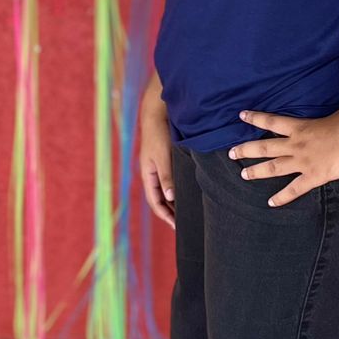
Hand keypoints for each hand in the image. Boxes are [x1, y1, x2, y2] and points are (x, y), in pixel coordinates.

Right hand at [139, 80, 175, 229]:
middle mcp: (153, 173)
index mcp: (148, 175)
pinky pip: (173, 179)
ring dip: (176, 200)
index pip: (155, 201)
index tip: (177, 226)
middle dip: (171, 211)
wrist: (158, 112)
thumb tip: (169, 199)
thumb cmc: (159, 133)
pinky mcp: (168, 159)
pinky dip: (179, 187)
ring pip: (167, 189)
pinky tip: (190, 189)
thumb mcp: (163, 156)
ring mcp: (160, 166)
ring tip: (190, 210)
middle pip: (161, 198)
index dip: (165, 215)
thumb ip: (166, 177)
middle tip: (186, 222)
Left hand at [229, 108, 338, 206]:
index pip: (272, 121)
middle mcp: (297, 144)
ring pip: (274, 167)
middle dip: (246, 150)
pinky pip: (294, 189)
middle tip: (231, 153)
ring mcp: (303, 161)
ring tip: (243, 175)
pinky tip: (271, 203)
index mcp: (302, 126)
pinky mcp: (314, 176)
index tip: (241, 115)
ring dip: (257, 171)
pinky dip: (282, 197)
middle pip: (265, 146)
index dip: (256, 118)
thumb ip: (336, 110)